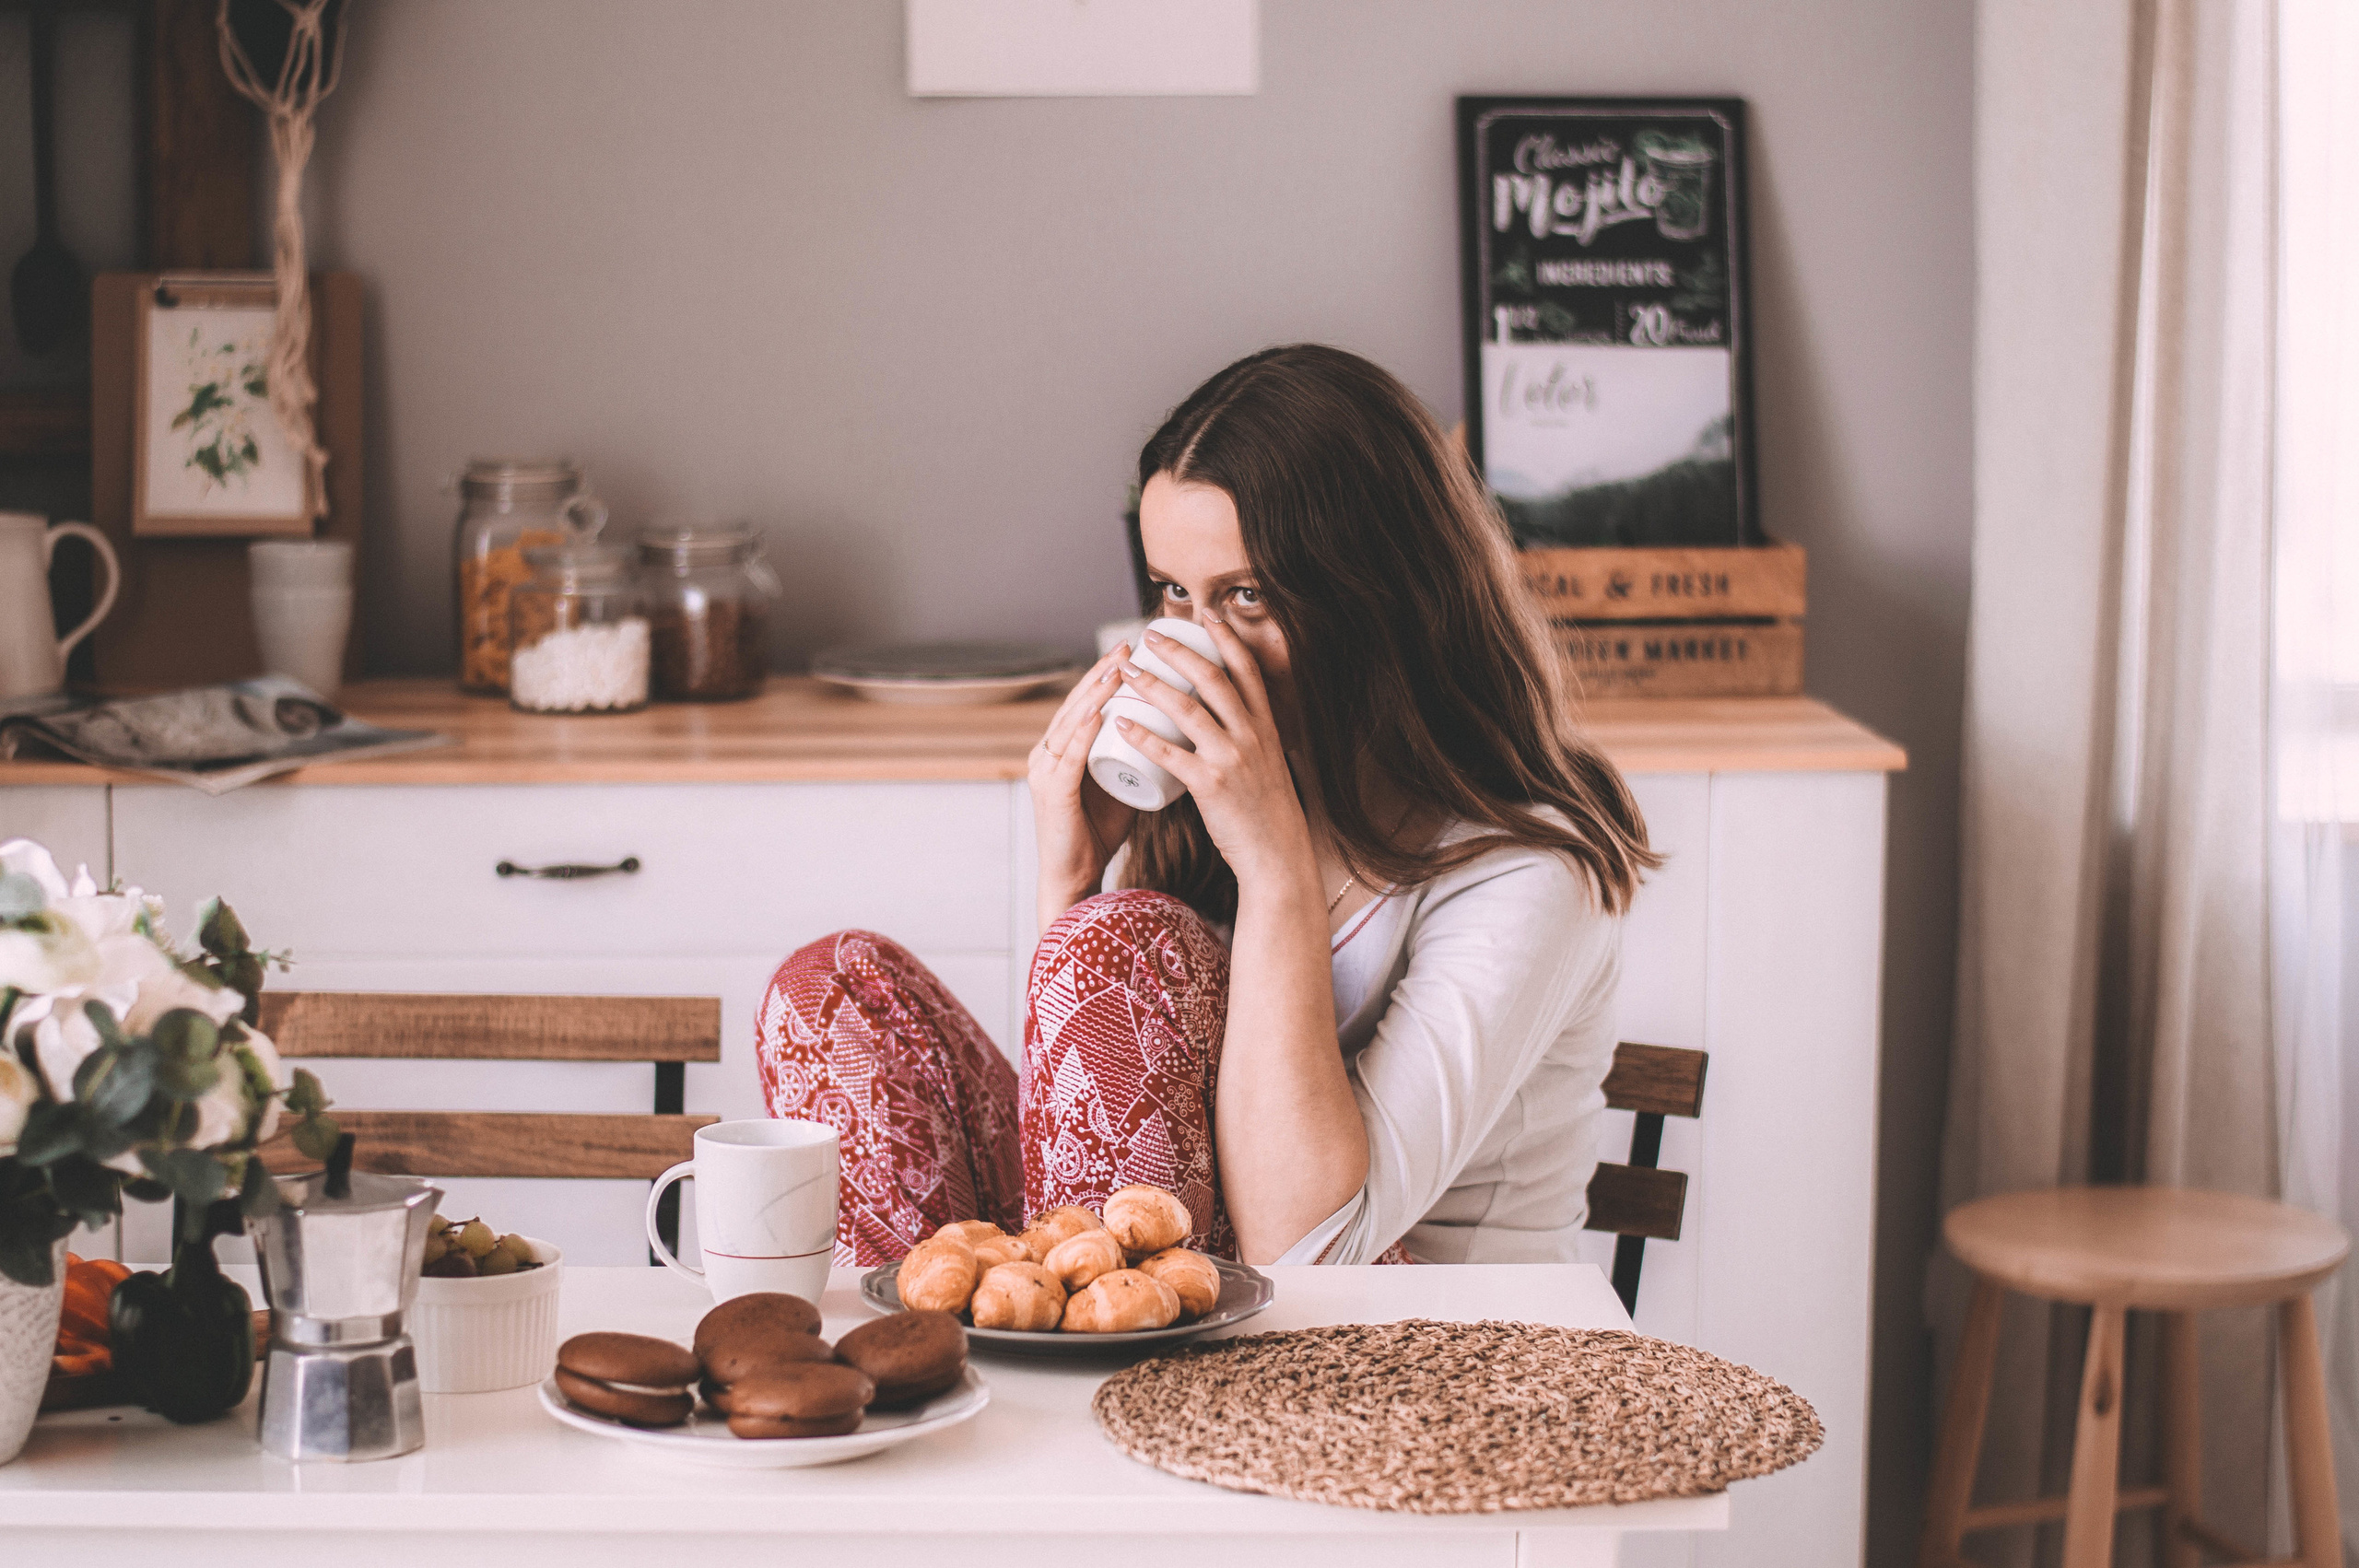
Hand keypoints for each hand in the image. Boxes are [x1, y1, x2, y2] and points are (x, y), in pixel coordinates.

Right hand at [1028, 644, 1138, 925]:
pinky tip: (1097, 713)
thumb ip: (1140, 759)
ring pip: (1070, 722)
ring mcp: (1045, 772)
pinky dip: (1082, 733)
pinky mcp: (1050, 794)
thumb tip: (1178, 734)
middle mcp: (1048, 753)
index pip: (1086, 701)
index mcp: (1064, 749)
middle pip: (1076, 702)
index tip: (1136, 647)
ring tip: (1118, 669)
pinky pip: (1068, 758)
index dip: (1108, 672)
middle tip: (1129, 645)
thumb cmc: (1099, 832)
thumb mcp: (1123, 784)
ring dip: (1094, 693)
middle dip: (1102, 671)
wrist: (1077, 878)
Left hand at [1110, 620, 1313, 887]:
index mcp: (1265, 727)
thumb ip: (1247, 737)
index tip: (1207, 616)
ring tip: (1126, 673)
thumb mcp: (1267, 763)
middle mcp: (1251, 736)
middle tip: (1151, 636)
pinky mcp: (1210, 786)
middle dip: (1180, 651)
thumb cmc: (1266, 811)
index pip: (1247, 671)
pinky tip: (1121, 723)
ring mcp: (1231, 759)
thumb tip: (1222, 716)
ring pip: (1187, 709)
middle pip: (1212, 679)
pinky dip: (1143, 736)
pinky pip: (1170, 754)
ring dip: (1153, 686)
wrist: (1277, 854)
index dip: (1226, 639)